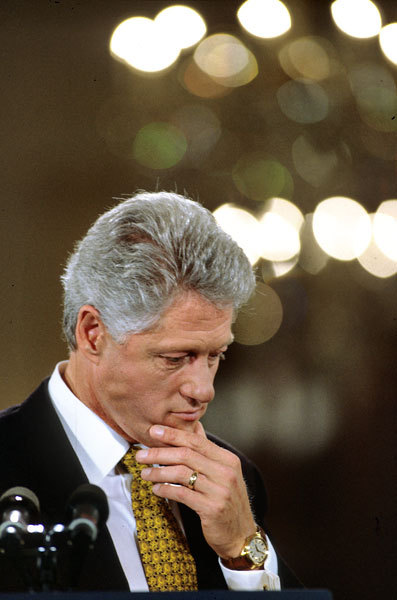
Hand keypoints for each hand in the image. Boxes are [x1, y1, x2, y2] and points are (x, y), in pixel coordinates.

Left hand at [135, 422, 256, 558]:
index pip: (196, 441)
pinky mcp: (212, 508)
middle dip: (159, 453)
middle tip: (141, 455)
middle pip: (186, 455)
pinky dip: (166, 490)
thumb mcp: (223, 473)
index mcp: (228, 459)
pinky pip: (182, 494)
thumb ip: (207, 452)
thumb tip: (195, 426)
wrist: (242, 534)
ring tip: (145, 473)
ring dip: (159, 472)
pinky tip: (156, 489)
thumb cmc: (228, 500)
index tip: (153, 431)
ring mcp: (220, 490)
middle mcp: (226, 472)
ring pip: (182, 474)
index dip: (173, 434)